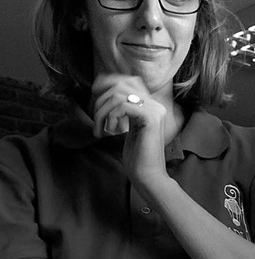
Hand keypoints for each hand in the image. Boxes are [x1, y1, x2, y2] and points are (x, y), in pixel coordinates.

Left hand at [91, 74, 166, 190]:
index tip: (94, 92)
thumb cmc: (137, 158)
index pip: (129, 81)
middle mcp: (156, 105)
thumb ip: (123, 112)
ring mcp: (155, 110)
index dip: (108, 82)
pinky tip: (110, 131)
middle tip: (96, 122)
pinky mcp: (150, 118)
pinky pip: (122, 106)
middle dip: (101, 101)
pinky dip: (110, 117)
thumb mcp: (129, 129)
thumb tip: (106, 95)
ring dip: (102, 112)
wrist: (148, 176)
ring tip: (100, 130)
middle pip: (121, 85)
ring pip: (118, 95)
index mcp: (152, 107)